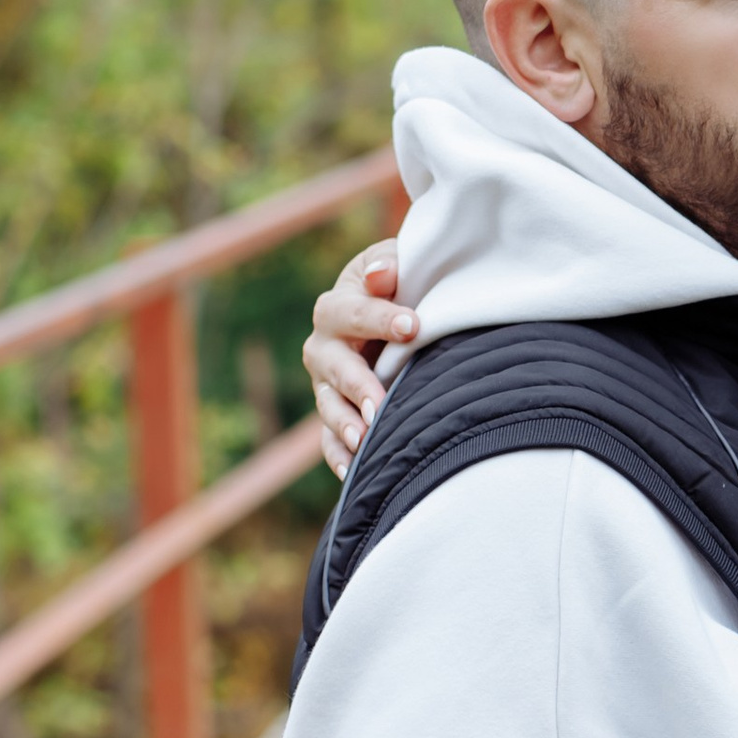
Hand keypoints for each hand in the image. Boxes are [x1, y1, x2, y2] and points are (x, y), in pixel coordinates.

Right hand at [304, 240, 411, 473]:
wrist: (392, 312)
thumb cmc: (399, 284)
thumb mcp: (396, 265)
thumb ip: (389, 265)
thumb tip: (382, 274)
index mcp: (338, 306)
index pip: (357, 312)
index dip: (384, 318)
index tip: (414, 326)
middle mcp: (324, 346)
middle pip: (335, 366)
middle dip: (358, 385)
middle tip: (378, 403)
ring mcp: (325, 384)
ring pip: (329, 405)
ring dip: (345, 424)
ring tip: (365, 439)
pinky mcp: (335, 412)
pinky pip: (329, 439)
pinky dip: (339, 456)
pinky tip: (354, 473)